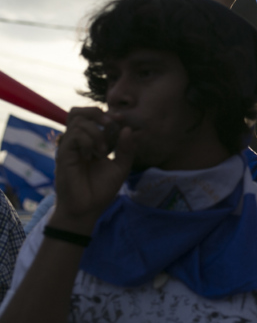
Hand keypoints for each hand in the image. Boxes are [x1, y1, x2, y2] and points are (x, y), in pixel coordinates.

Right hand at [49, 107, 136, 234]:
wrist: (88, 210)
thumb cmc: (102, 190)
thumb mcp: (121, 167)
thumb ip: (126, 149)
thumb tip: (127, 128)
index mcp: (90, 142)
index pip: (91, 117)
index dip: (106, 114)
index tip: (121, 119)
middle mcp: (77, 142)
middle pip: (77, 112)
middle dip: (96, 113)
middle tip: (110, 124)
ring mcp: (69, 148)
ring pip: (78, 121)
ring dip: (96, 132)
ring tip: (104, 151)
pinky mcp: (63, 155)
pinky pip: (74, 135)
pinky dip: (88, 140)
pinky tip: (94, 155)